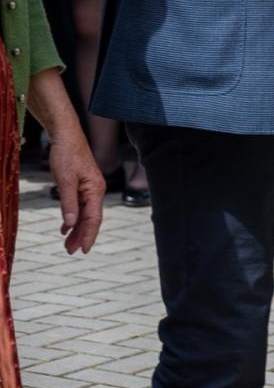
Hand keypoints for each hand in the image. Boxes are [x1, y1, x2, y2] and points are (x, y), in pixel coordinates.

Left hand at [46, 130, 103, 253]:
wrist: (66, 135)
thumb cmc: (66, 154)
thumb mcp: (65, 180)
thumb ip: (69, 203)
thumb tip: (71, 224)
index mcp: (95, 189)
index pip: (94, 218)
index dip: (89, 235)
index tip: (83, 250)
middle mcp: (95, 190)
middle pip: (91, 218)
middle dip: (82, 235)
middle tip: (71, 251)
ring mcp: (89, 188)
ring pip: (85, 213)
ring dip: (76, 229)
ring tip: (67, 244)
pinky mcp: (81, 185)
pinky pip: (79, 206)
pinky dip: (73, 218)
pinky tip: (65, 228)